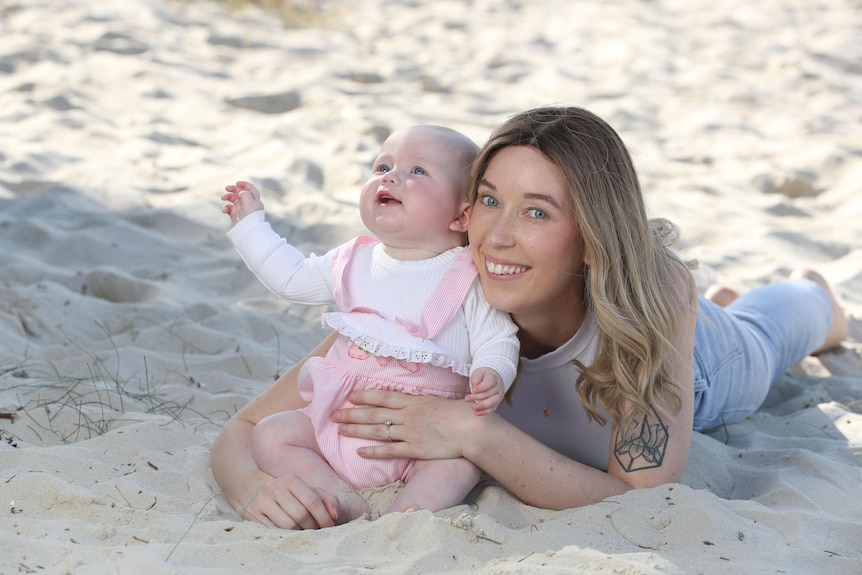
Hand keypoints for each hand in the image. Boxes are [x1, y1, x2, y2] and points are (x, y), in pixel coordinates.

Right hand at [222, 180, 264, 226]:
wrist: (247, 230)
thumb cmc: (250, 215)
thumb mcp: (249, 201)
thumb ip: (244, 193)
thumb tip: (240, 192)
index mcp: (255, 200)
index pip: (250, 189)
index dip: (244, 184)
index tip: (237, 183)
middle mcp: (248, 204)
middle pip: (240, 193)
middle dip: (233, 189)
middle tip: (226, 188)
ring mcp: (241, 209)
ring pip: (233, 199)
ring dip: (227, 197)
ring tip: (223, 198)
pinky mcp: (235, 215)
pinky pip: (229, 208)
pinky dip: (225, 207)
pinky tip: (224, 210)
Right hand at [241, 474, 339, 529]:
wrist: (254, 492)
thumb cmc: (290, 495)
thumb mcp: (308, 492)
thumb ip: (327, 500)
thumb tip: (335, 516)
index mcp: (291, 480)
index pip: (312, 500)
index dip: (324, 517)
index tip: (331, 528)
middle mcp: (274, 487)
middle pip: (300, 515)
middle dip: (312, 527)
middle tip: (317, 533)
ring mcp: (260, 501)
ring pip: (287, 526)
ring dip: (300, 534)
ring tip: (305, 534)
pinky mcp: (251, 515)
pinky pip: (273, 532)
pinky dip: (285, 536)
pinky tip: (290, 536)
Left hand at [332, 389, 476, 459]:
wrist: (470, 428)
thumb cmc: (459, 413)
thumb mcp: (437, 401)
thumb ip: (421, 404)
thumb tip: (411, 403)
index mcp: (413, 401)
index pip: (382, 397)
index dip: (365, 397)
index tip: (350, 397)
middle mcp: (407, 415)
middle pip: (373, 414)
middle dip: (351, 414)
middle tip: (333, 415)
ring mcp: (410, 432)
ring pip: (377, 431)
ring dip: (356, 430)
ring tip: (340, 430)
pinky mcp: (415, 449)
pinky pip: (390, 450)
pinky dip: (374, 451)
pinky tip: (361, 452)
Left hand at [465, 367, 504, 415]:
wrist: (492, 379)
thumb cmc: (484, 376)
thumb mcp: (479, 372)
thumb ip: (476, 378)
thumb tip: (475, 386)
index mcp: (494, 378)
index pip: (490, 383)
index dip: (482, 387)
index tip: (473, 390)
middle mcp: (498, 387)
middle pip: (490, 393)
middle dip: (478, 397)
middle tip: (467, 399)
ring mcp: (498, 396)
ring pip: (493, 402)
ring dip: (482, 406)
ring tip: (473, 407)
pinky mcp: (496, 403)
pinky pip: (492, 409)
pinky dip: (485, 412)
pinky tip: (477, 413)